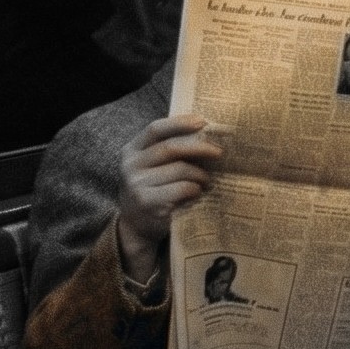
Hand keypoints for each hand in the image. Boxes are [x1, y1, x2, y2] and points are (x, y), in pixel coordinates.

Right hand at [117, 115, 221, 277]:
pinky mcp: (147, 202)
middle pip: (170, 148)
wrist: (137, 226)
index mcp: (131, 150)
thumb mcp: (153, 166)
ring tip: (207, 180)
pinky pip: (182, 188)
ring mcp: (136, 184)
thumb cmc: (153, 189)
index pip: (155, 129)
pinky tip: (197, 192)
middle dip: (199, 148)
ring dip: (200, 174)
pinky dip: (195, 188)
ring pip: (179, 169)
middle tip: (219, 153)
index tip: (202, 122)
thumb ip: (170, 150)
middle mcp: (130, 165)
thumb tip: (207, 132)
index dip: (179, 123)